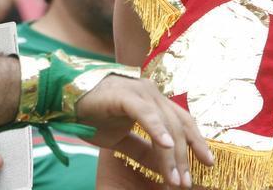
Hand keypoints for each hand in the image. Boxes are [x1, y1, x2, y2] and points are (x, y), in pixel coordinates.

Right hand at [77, 74, 212, 187]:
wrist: (64, 101)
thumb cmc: (93, 115)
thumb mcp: (122, 138)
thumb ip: (144, 149)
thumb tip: (165, 166)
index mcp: (153, 100)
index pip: (182, 122)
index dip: (196, 142)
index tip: (208, 164)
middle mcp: (151, 92)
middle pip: (177, 126)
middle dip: (185, 157)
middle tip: (186, 183)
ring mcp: (139, 91)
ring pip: (165, 125)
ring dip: (172, 154)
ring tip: (175, 179)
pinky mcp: (124, 95)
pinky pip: (145, 113)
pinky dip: (157, 129)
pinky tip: (166, 146)